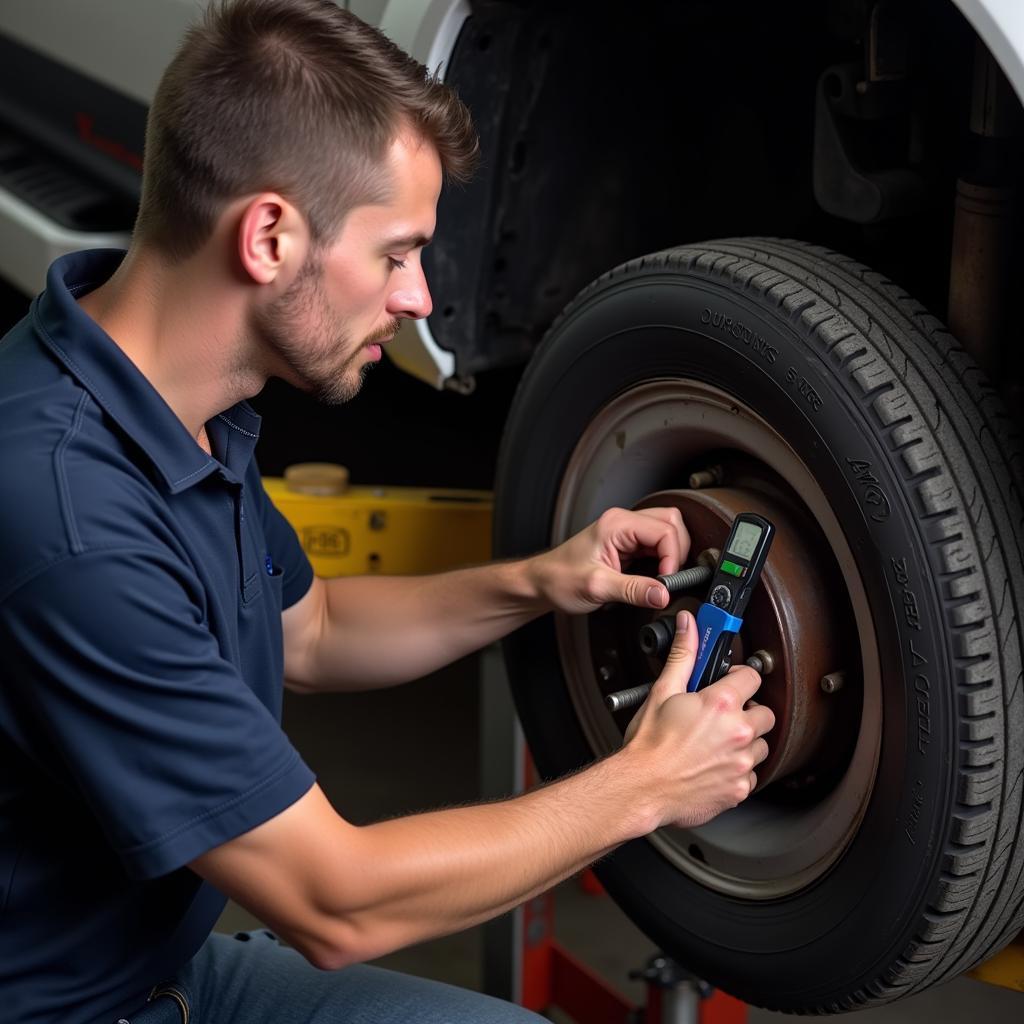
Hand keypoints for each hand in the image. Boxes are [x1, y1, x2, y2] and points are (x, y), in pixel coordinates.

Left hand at [527, 506, 688, 612]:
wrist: (541, 583)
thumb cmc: (558, 579)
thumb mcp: (597, 587)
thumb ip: (634, 590)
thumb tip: (663, 594)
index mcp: (617, 524)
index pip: (665, 530)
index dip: (673, 557)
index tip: (667, 580)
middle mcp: (623, 522)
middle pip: (672, 523)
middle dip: (678, 551)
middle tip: (669, 578)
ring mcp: (626, 532)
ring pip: (667, 532)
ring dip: (672, 554)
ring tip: (663, 577)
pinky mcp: (627, 544)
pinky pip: (656, 545)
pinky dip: (663, 559)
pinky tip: (656, 575)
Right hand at [622, 611, 774, 828]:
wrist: (642, 788)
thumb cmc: (649, 745)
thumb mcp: (662, 691)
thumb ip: (683, 655)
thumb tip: (689, 626)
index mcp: (721, 704)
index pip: (752, 677)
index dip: (740, 677)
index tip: (731, 682)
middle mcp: (738, 733)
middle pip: (766, 713)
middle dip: (749, 712)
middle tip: (725, 715)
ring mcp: (741, 763)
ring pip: (763, 746)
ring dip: (747, 742)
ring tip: (720, 742)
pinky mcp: (740, 789)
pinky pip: (752, 775)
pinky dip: (739, 770)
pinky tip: (717, 765)